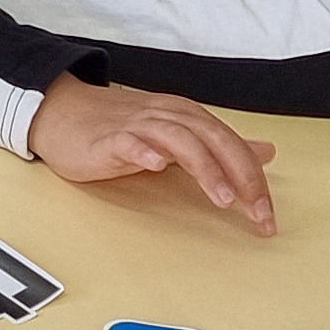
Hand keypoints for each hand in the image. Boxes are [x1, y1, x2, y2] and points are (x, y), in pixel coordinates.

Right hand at [27, 74, 278, 235]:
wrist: (62, 113)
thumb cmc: (119, 128)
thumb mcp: (177, 136)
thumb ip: (220, 146)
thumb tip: (265, 152)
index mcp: (187, 117)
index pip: (231, 144)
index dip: (254, 179)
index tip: (267, 216)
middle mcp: (168, 116)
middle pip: (214, 139)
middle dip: (242, 177)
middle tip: (258, 213)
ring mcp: (138, 126)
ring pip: (180, 139)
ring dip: (205, 168)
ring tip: (223, 198)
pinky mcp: (108, 139)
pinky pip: (129, 141)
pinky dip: (144, 151)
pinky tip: (155, 165)